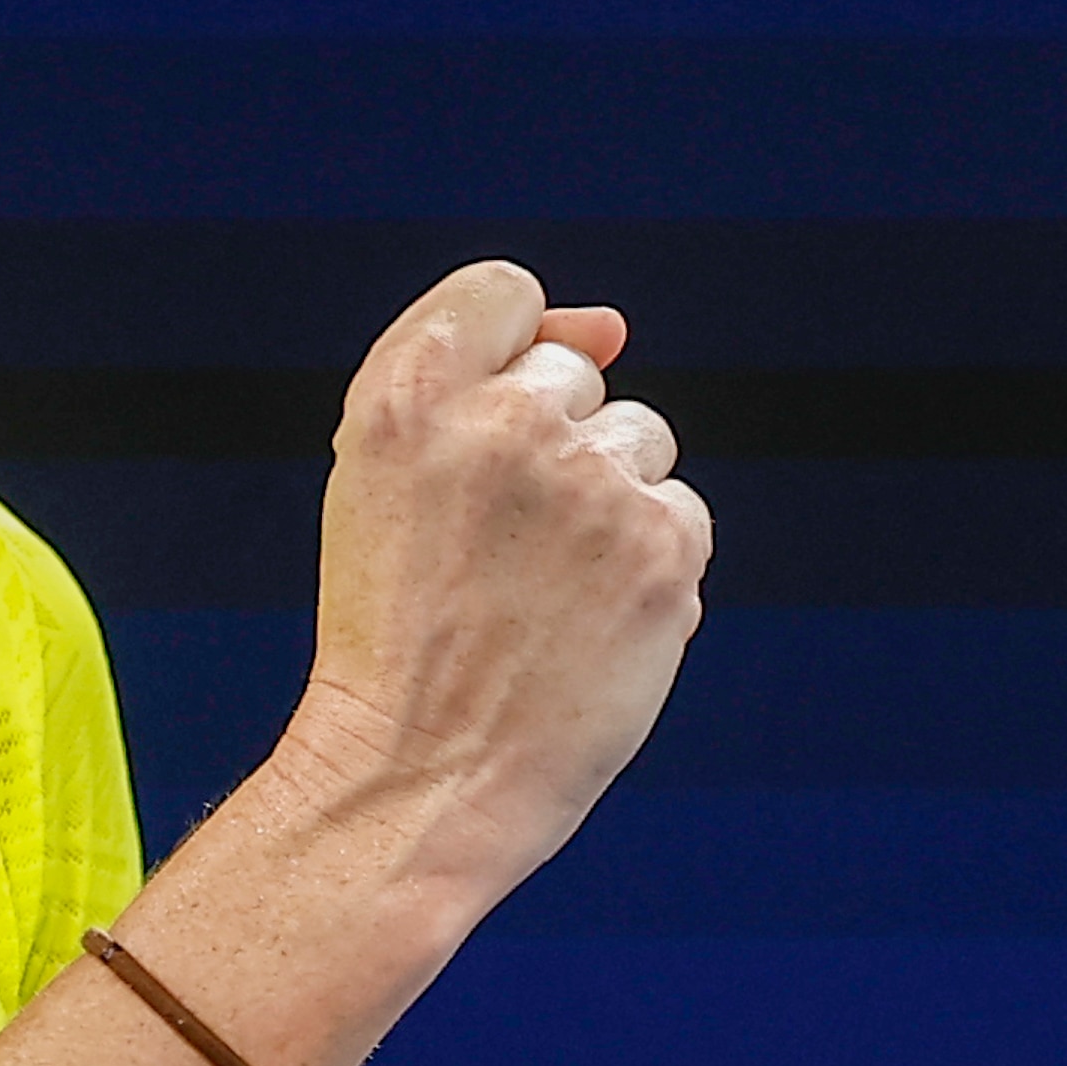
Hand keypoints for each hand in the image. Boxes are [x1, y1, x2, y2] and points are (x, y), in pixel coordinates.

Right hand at [276, 261, 711, 906]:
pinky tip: (589, 626)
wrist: (417, 774)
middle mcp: (502, 423)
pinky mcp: (663, 548)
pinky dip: (650, 568)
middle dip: (552, 447)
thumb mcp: (383, 475)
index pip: (503, 291)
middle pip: (575, 375)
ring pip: (641, 441)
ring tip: (542, 594)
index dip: (504, 356)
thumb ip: (478, 369)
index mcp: (406, 394)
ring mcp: (590, 484)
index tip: (482, 438)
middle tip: (494, 552)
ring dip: (609, 505)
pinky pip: (683, 515)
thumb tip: (611, 325)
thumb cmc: (398, 627)